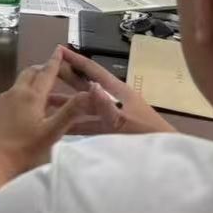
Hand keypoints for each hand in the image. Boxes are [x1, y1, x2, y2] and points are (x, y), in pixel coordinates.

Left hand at [0, 48, 95, 172]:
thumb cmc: (25, 150)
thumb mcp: (52, 132)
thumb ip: (70, 112)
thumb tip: (89, 93)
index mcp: (30, 95)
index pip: (46, 72)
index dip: (55, 61)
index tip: (60, 49)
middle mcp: (14, 92)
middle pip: (31, 73)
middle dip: (44, 70)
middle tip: (56, 73)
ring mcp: (1, 100)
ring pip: (21, 86)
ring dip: (35, 86)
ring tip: (49, 97)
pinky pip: (11, 96)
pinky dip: (24, 96)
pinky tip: (28, 110)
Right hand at [52, 45, 173, 134]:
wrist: (168, 162)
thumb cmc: (150, 138)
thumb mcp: (127, 123)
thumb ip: (107, 108)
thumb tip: (90, 86)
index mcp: (120, 93)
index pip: (94, 72)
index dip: (77, 60)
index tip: (58, 50)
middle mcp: (114, 101)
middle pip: (86, 86)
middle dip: (67, 78)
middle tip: (45, 72)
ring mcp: (112, 117)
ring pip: (85, 107)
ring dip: (67, 103)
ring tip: (46, 101)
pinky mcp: (111, 133)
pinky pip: (88, 124)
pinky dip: (75, 123)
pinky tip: (61, 125)